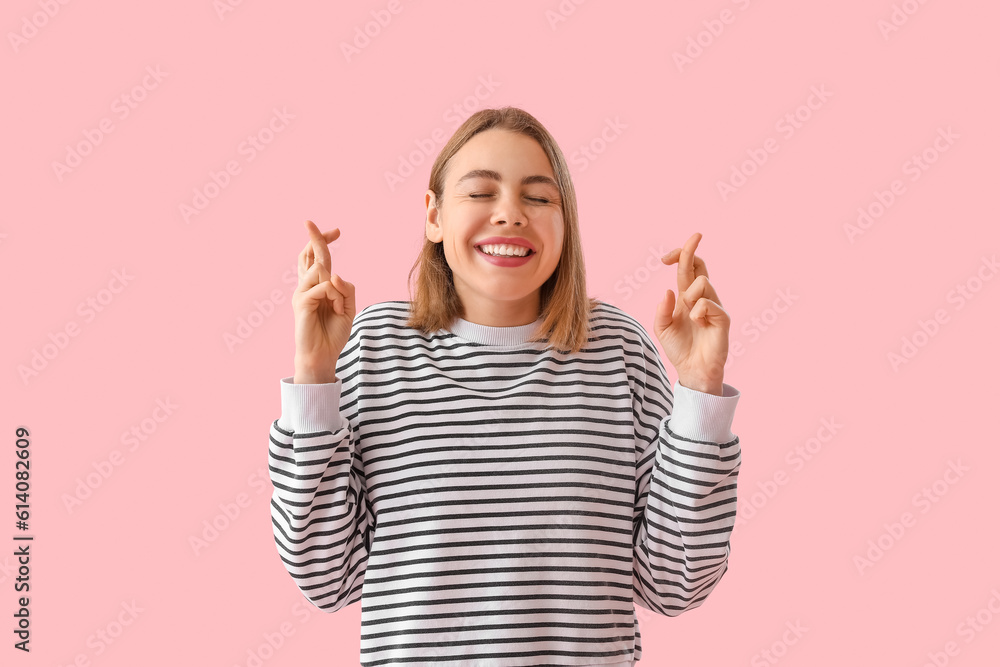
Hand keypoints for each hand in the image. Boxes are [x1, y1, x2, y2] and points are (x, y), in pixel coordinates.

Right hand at [291, 220, 355, 381]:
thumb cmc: (333, 333)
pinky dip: (337, 299)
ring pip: (323, 272)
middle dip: (320, 239)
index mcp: (317, 286)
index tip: (336, 231)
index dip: (322, 242)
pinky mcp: (301, 302)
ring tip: (340, 309)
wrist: (322, 356)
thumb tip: (336, 274)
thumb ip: (347, 289)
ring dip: (340, 291)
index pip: (316, 258)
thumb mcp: (348, 308)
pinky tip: (337, 312)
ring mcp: (302, 293)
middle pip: (312, 256)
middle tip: (335, 230)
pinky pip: (326, 288)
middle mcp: (306, 286)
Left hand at [653, 232, 729, 395]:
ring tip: (689, 316)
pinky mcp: (722, 317)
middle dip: (689, 251)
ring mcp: (714, 306)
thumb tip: (668, 291)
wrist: (692, 370)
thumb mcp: (662, 328)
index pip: (687, 269)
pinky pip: (707, 303)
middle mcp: (701, 298)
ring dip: (689, 296)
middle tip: (676, 252)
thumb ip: (662, 310)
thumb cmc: (679, 349)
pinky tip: (697, 323)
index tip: (664, 258)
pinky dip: (697, 312)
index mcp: (686, 297)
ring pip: (702, 282)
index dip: (680, 256)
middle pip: (700, 265)